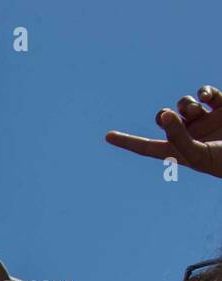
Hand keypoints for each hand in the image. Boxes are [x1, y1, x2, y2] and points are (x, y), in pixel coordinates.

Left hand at [107, 85, 221, 178]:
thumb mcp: (197, 154)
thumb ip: (177, 137)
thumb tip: (164, 114)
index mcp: (180, 152)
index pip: (147, 148)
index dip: (128, 142)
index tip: (108, 136)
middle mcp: (190, 134)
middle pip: (165, 118)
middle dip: (164, 116)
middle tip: (168, 117)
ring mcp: (207, 119)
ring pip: (184, 103)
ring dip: (185, 104)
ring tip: (196, 110)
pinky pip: (206, 92)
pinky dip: (204, 91)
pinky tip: (208, 96)